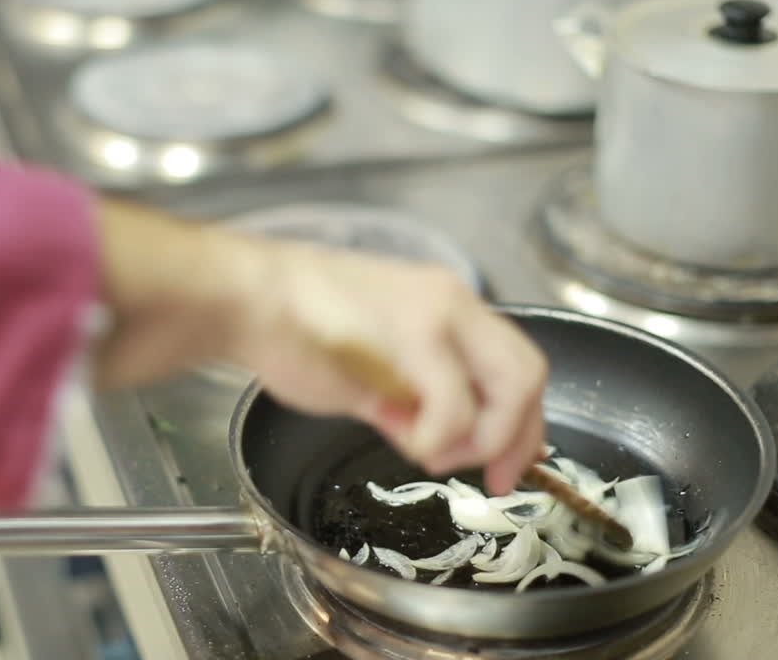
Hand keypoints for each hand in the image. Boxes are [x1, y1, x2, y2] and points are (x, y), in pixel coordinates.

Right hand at [230, 240, 546, 495]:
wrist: (248, 299)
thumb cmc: (290, 329)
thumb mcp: (366, 372)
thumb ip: (407, 400)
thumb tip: (430, 437)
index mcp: (446, 305)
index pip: (516, 366)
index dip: (522, 427)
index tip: (504, 469)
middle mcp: (453, 301)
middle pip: (529, 375)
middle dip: (516, 438)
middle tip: (492, 477)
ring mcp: (438, 313)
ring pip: (509, 387)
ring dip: (477, 439)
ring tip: (426, 450)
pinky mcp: (414, 333)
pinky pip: (455, 405)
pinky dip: (437, 437)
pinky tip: (402, 438)